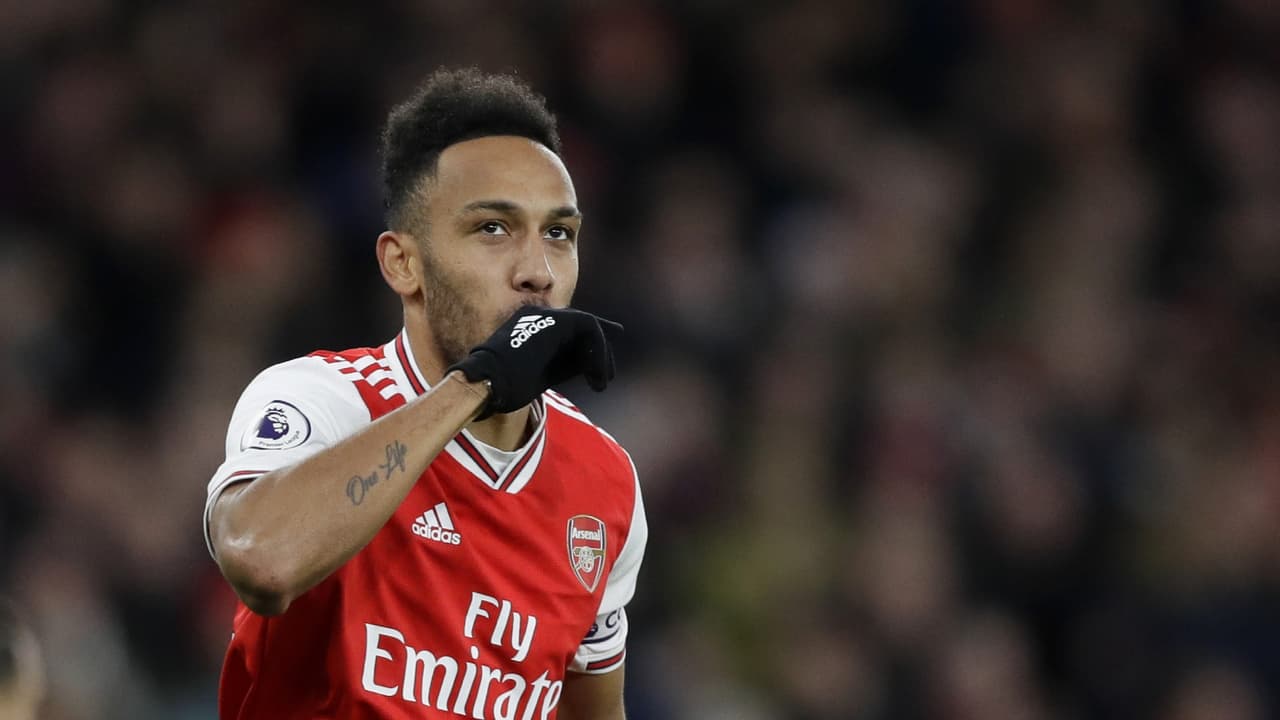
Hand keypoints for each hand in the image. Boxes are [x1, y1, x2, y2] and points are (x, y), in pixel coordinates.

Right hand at [447, 308, 621, 418]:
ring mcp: (548, 314)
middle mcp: (540, 313)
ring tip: (602, 382)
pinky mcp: (558, 320)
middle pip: (582, 324)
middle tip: (608, 373)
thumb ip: (561, 363)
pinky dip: (599, 354)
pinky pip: (590, 329)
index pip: (568, 328)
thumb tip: (587, 364)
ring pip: (589, 327)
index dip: (590, 342)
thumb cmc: (505, 385)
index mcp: (531, 324)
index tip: (602, 363)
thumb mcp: (538, 372)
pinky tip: (597, 376)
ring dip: (601, 356)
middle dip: (601, 346)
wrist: (487, 381)